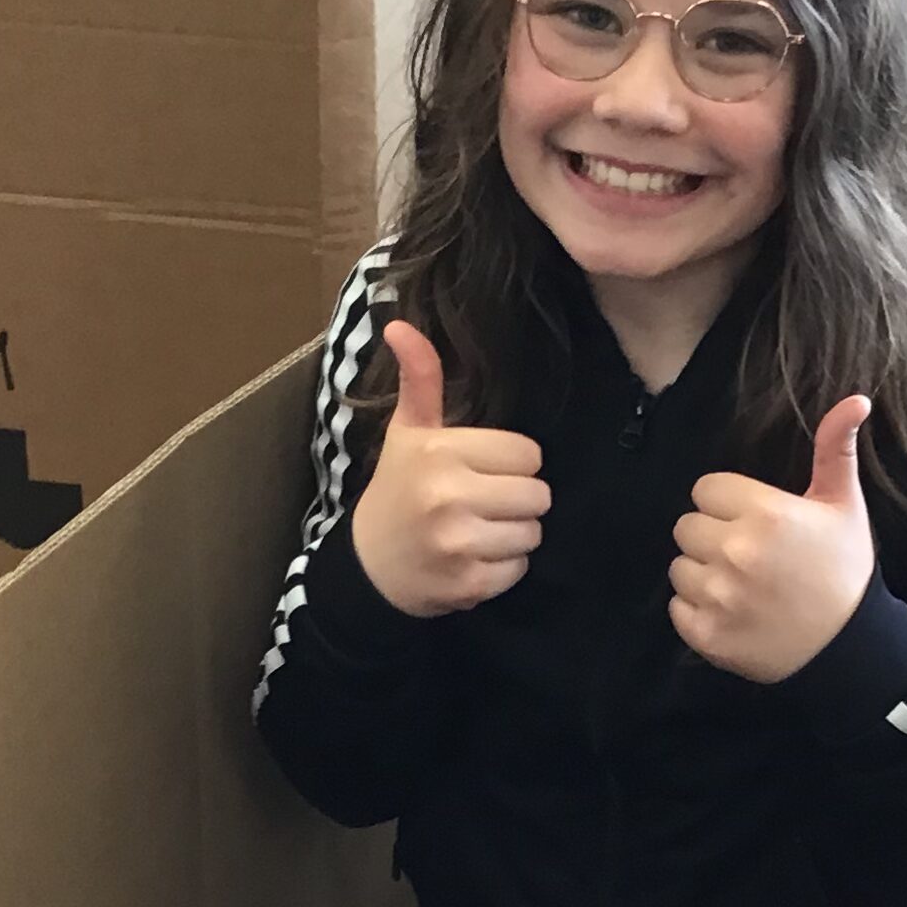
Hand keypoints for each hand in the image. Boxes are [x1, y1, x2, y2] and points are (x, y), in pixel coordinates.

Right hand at [351, 322, 550, 616]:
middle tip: (484, 504)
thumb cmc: (397, 490)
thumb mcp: (407, 432)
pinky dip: (503, 568)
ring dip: (514, 535)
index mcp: (440, 451)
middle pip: (538, 494)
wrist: (368, 567)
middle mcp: (449, 495)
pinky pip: (519, 569)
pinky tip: (474, 560)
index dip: (511, 463)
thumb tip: (399, 324)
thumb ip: (419, 380)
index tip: (481, 471)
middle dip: (518, 500)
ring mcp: (459, 543)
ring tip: (480, 531)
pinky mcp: (468, 583)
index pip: (527, 453)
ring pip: (533, 532)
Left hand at [669, 396, 875, 681]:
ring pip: (679, 568)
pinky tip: (732, 611)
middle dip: (712, 536)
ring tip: (740, 585)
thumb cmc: (845, 571)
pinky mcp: (706, 634)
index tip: (753, 521)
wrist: (850, 648)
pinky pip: (677, 608)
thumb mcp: (845, 506)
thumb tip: (855, 398)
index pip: (705, 490)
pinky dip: (698, 611)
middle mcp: (734, 552)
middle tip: (748, 555)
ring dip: (702, 574)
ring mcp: (718, 596)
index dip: (727, 504)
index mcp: (764, 514)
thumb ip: (835, 449)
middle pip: (686, 526)